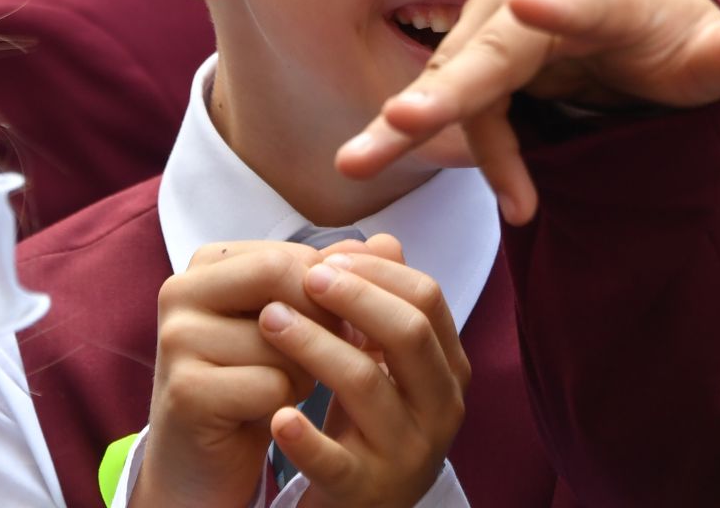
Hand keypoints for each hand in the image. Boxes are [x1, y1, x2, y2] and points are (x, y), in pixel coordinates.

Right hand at [131, 240, 361, 507]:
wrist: (206, 459)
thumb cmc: (253, 381)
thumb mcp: (293, 323)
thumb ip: (336, 280)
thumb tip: (391, 243)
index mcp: (207, 264)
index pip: (292, 254)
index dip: (331, 290)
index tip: (345, 323)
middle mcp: (180, 291)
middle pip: (281, 277)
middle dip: (320, 318)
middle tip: (329, 351)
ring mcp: (177, 340)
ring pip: (281, 333)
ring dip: (305, 367)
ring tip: (285, 384)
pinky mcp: (185, 391)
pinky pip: (270, 384)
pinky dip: (286, 401)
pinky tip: (267, 412)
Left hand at [258, 243, 470, 507]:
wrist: (363, 506)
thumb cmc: (370, 421)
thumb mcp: (386, 362)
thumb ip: (385, 301)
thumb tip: (383, 237)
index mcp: (450, 369)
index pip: (428, 299)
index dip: (379, 271)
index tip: (329, 257)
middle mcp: (441, 409)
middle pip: (408, 333)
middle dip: (353, 296)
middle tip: (303, 277)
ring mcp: (406, 453)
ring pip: (366, 384)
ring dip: (314, 344)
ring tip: (268, 320)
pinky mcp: (364, 491)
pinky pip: (335, 462)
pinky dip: (305, 438)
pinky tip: (276, 414)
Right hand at [335, 0, 719, 222]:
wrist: (616, 31)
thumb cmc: (666, 38)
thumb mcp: (709, 52)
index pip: (577, 0)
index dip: (555, 3)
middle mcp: (530, 8)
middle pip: (489, 52)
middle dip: (447, 87)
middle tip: (405, 117)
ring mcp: (492, 40)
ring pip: (452, 86)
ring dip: (408, 125)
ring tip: (360, 158)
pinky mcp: (472, 75)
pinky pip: (455, 116)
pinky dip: (434, 146)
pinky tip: (432, 183)